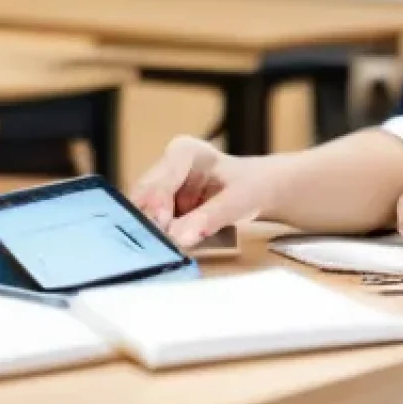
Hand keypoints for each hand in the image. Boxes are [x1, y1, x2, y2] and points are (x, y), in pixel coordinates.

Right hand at [130, 136, 282, 247]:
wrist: (259, 189)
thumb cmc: (252, 185)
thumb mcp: (239, 199)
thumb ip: (210, 217)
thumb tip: (179, 238)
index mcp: (183, 152)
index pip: (159, 181)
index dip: (157, 206)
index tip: (165, 229)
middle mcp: (166, 167)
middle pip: (143, 198)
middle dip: (150, 224)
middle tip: (164, 248)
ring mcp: (163, 188)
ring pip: (143, 215)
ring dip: (154, 235)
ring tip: (170, 251)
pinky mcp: (164, 208)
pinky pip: (153, 226)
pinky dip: (161, 240)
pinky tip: (172, 250)